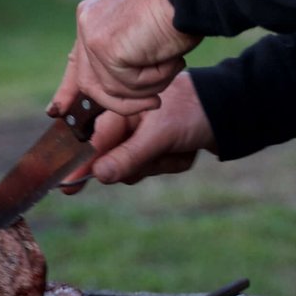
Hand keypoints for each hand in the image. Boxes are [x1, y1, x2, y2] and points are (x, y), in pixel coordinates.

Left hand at [52, 0, 198, 114]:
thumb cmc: (179, 9)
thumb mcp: (145, 33)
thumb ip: (125, 56)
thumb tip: (117, 88)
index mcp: (95, 12)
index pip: (76, 58)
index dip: (69, 86)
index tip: (58, 108)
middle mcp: (87, 19)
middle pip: (89, 80)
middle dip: (118, 103)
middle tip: (154, 104)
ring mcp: (92, 33)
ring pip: (112, 87)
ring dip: (149, 85)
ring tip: (172, 64)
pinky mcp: (105, 46)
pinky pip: (128, 84)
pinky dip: (155, 78)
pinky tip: (170, 58)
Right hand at [66, 72, 214, 187]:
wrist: (230, 109)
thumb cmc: (192, 112)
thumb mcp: (160, 135)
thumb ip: (129, 156)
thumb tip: (99, 175)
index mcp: (119, 109)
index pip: (90, 143)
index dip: (79, 165)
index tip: (65, 187)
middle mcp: (126, 124)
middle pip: (112, 163)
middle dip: (139, 164)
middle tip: (161, 151)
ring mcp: (142, 139)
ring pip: (135, 170)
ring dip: (160, 163)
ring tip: (178, 145)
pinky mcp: (158, 150)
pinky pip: (155, 169)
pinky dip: (173, 163)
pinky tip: (186, 148)